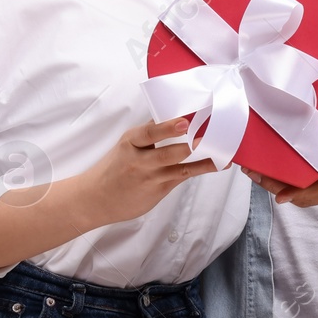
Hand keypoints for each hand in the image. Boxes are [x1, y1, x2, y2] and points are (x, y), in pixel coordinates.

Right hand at [81, 118, 216, 225]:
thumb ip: (149, 136)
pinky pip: (182, 177)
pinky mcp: (158, 190)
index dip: (167, 128)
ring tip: (221, 153)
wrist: (96, 199)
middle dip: (189, 145)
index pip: (149, 133)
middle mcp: (139, 160)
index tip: (184, 123)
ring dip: (202, 161)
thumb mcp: (126, 146)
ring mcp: (150, 177)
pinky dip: (201, 169)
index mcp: (130, 142)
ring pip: (179, 167)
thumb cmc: (115, 168)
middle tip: (209, 136)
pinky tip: (217, 164)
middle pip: (166, 152)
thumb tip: (178, 119)